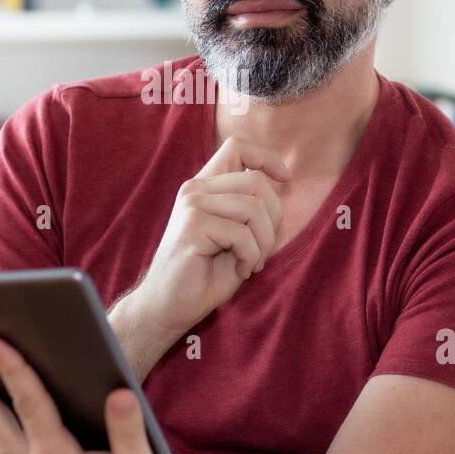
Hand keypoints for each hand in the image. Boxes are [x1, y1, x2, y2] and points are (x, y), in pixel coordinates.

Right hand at [138, 136, 290, 334]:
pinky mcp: (193, 225)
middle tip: (263, 248)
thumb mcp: (235, 235)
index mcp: (205, 187)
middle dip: (274, 218)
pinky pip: (243, 234)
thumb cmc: (205, 274)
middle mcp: (196, 189)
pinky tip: (240, 271)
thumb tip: (284, 185)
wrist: (168, 306)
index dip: (267, 158)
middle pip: (256, 181)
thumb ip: (252, 209)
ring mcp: (192, 205)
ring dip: (263, 243)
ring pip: (254, 208)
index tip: (286, 178)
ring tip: (251, 262)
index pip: (238, 147)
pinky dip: (250, 257)